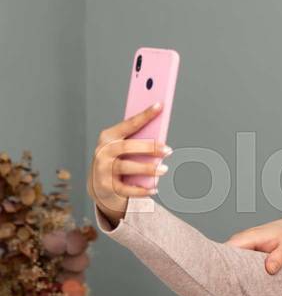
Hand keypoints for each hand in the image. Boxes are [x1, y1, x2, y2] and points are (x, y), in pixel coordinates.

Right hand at [87, 102, 171, 226]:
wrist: (100, 186)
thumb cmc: (119, 160)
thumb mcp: (125, 148)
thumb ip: (139, 141)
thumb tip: (161, 137)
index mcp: (109, 137)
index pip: (129, 124)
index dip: (144, 115)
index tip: (160, 106)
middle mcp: (103, 151)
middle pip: (127, 147)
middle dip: (149, 147)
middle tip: (168, 150)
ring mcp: (103, 169)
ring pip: (127, 167)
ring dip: (147, 169)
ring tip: (164, 169)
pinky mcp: (106, 187)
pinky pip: (126, 189)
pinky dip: (142, 190)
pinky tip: (154, 189)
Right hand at [208, 217, 281, 295]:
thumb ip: (279, 257)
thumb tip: (269, 269)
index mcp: (247, 238)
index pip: (224, 252)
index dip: (218, 269)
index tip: (216, 287)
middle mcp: (240, 243)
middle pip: (222, 263)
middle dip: (218, 283)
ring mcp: (242, 249)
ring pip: (227, 267)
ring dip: (225, 284)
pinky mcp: (246, 255)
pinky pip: (235, 268)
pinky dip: (233, 281)